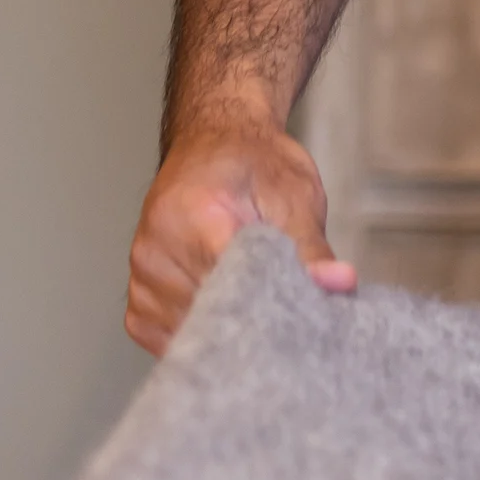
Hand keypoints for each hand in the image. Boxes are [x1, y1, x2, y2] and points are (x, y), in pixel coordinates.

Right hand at [124, 107, 354, 354]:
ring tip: (259, 304)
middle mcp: (156, 251)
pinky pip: (168, 337)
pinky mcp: (138, 300)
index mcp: (194, 218)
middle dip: (254, 320)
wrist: (216, 142)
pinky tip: (230, 313)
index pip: (231, 285)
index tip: (303, 313)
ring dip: (227, 328)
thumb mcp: (296, 195)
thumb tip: (341, 283)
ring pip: (189, 332)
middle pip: (209, 314)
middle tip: (291, 313)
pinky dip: (203, 332)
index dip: (272, 306)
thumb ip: (312, 248)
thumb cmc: (258, 164)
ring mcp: (141, 278)